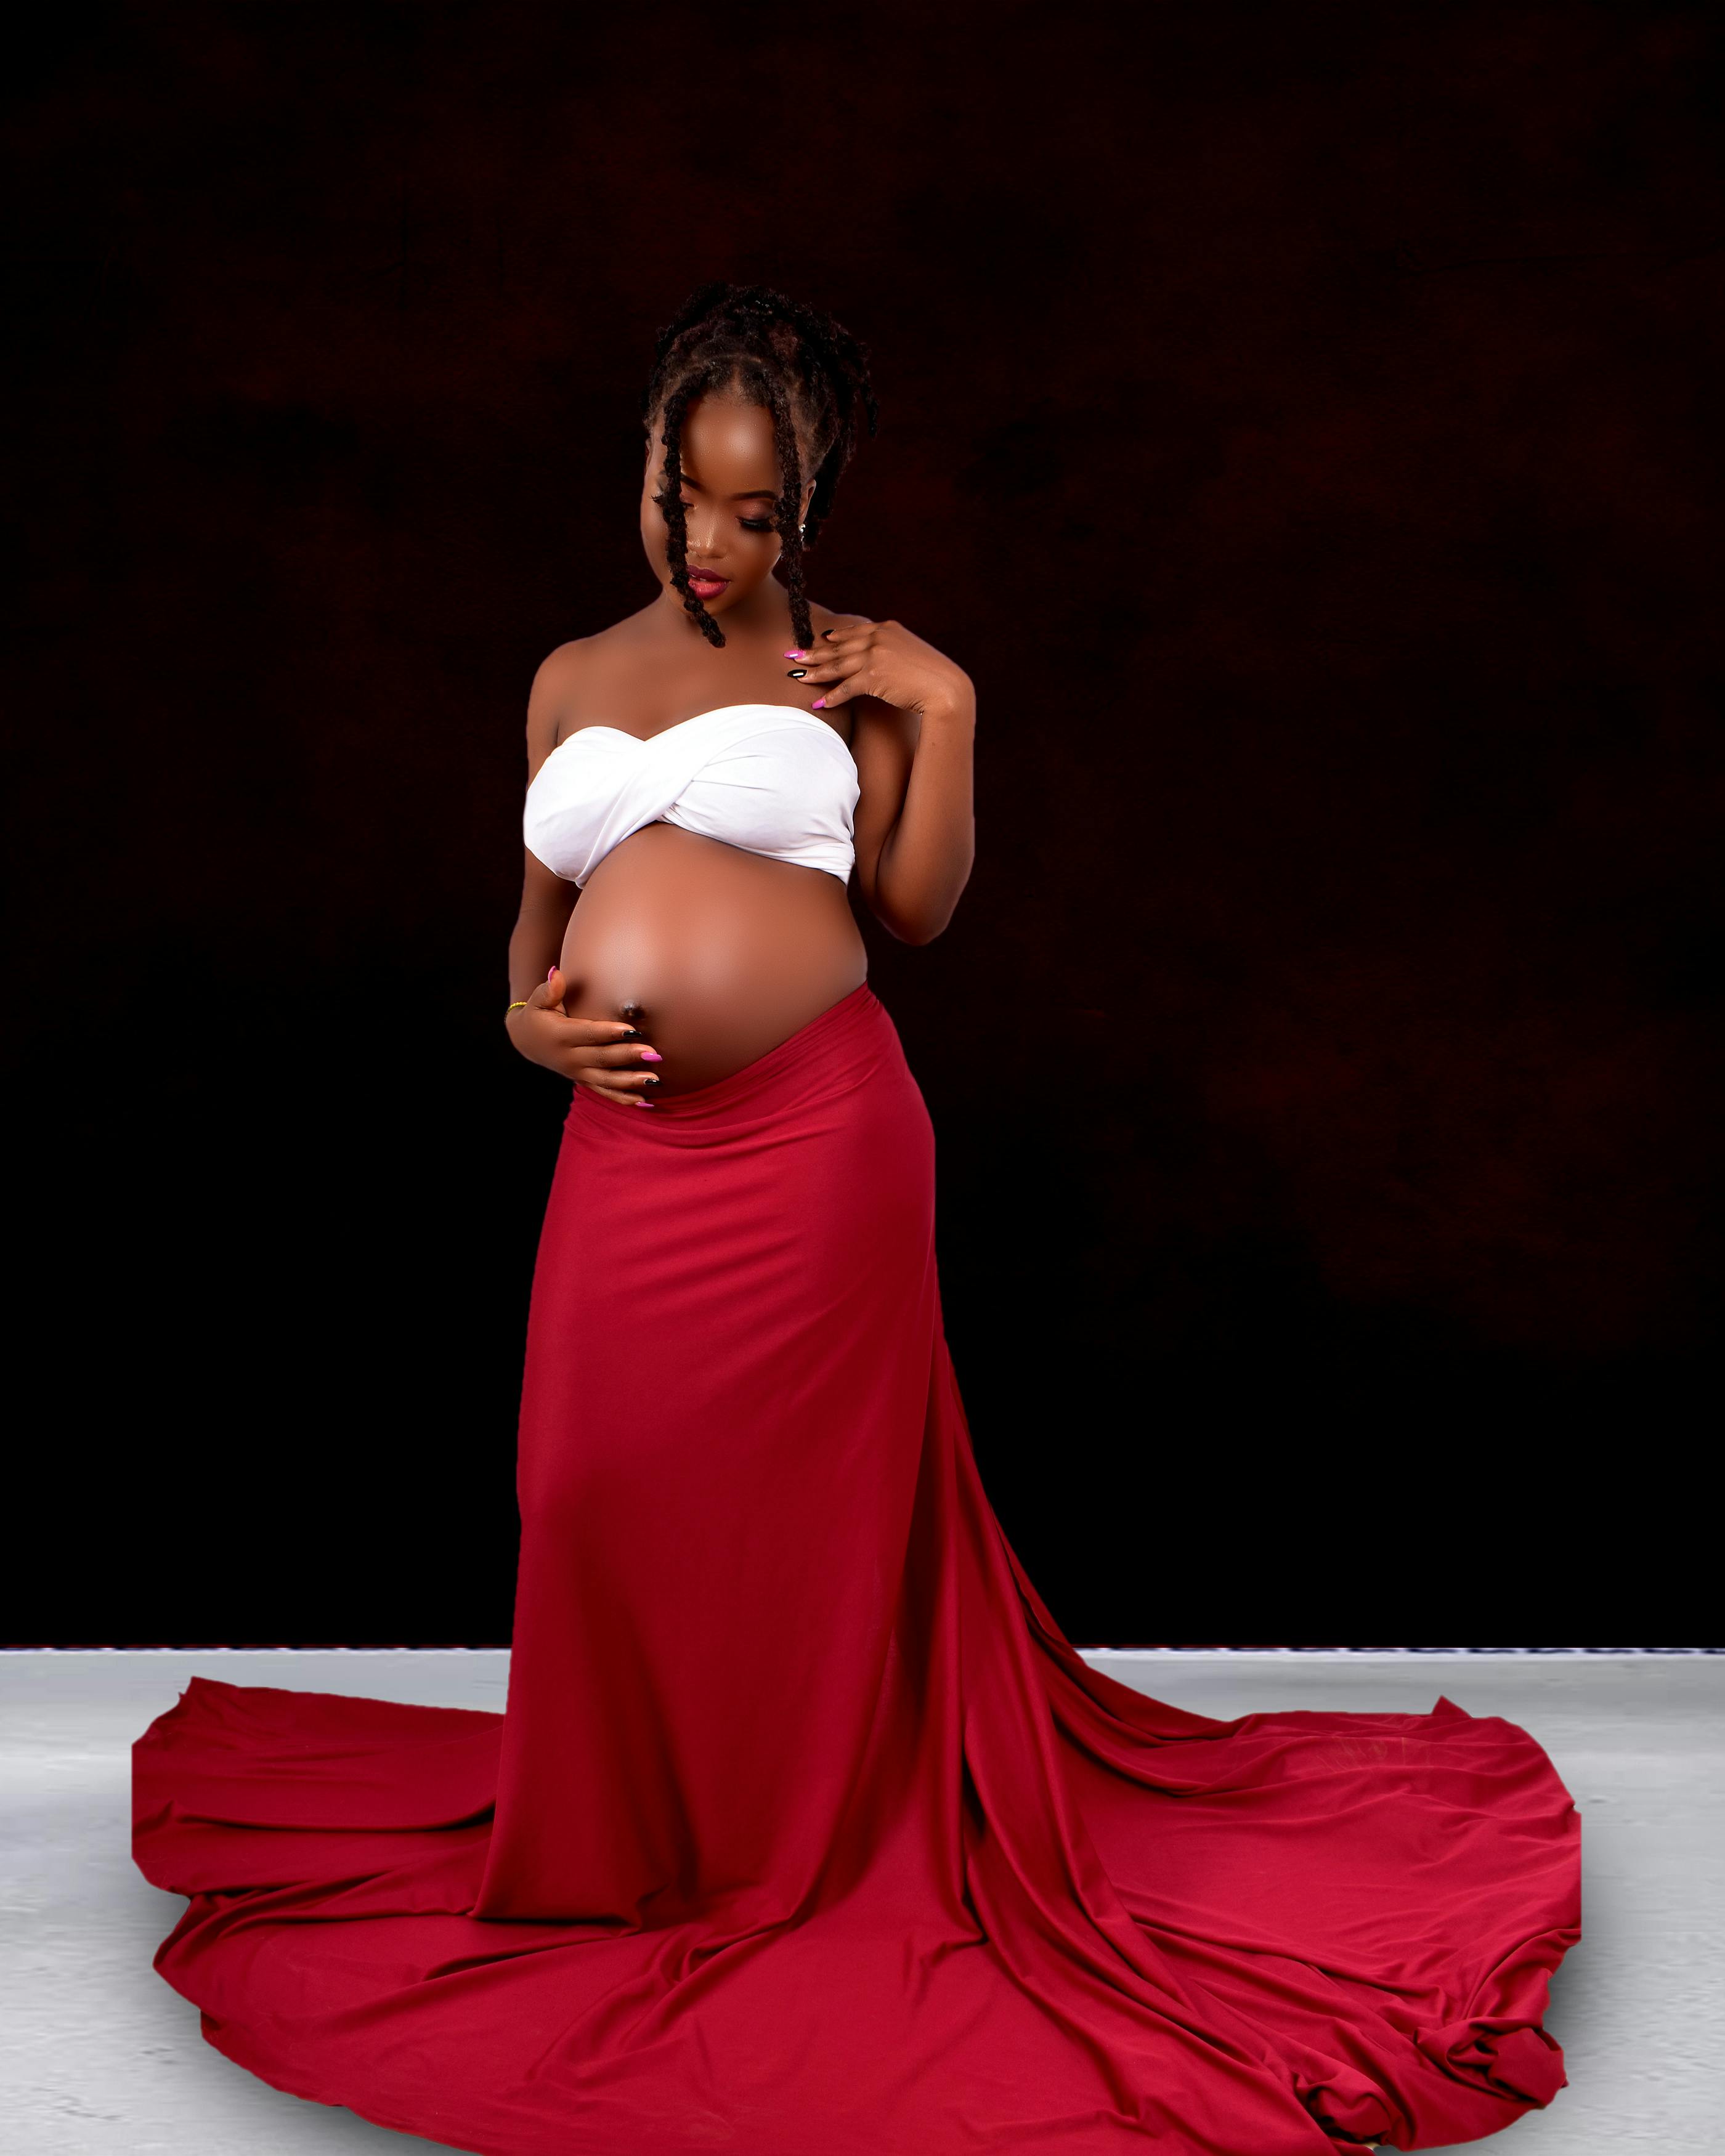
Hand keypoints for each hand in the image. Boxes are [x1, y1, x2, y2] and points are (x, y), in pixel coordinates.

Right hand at [505, 969, 662, 1105]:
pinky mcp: (583, 1080)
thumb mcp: (538, 1001)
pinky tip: (644, 1101)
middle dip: (627, 1056)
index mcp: (560, 1035)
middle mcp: (569, 1057)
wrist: (527, 1041)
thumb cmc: (538, 1015)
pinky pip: (604, 1092)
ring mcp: (577, 1072)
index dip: (609, 1033)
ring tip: (654, 1079)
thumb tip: (557, 975)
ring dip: (630, 1081)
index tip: (632, 1029)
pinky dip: (623, 1098)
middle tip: (652, 1052)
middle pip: (602, 1058)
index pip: (588, 1034)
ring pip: (605, 1079)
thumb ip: (549, 990)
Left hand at [785, 619, 971, 716]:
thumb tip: (880, 659)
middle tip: (793, 655)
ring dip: (816, 673)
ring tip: (799, 677)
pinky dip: (832, 696)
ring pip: (838, 665)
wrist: (946, 688)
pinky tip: (820, 704)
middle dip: (814, 652)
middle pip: (839, 647)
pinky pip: (846, 687)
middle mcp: (878, 638)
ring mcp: (874, 655)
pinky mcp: (873, 676)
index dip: (833, 638)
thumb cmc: (933, 675)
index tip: (817, 641)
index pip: (853, 632)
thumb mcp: (912, 654)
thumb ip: (892, 650)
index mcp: (887, 629)